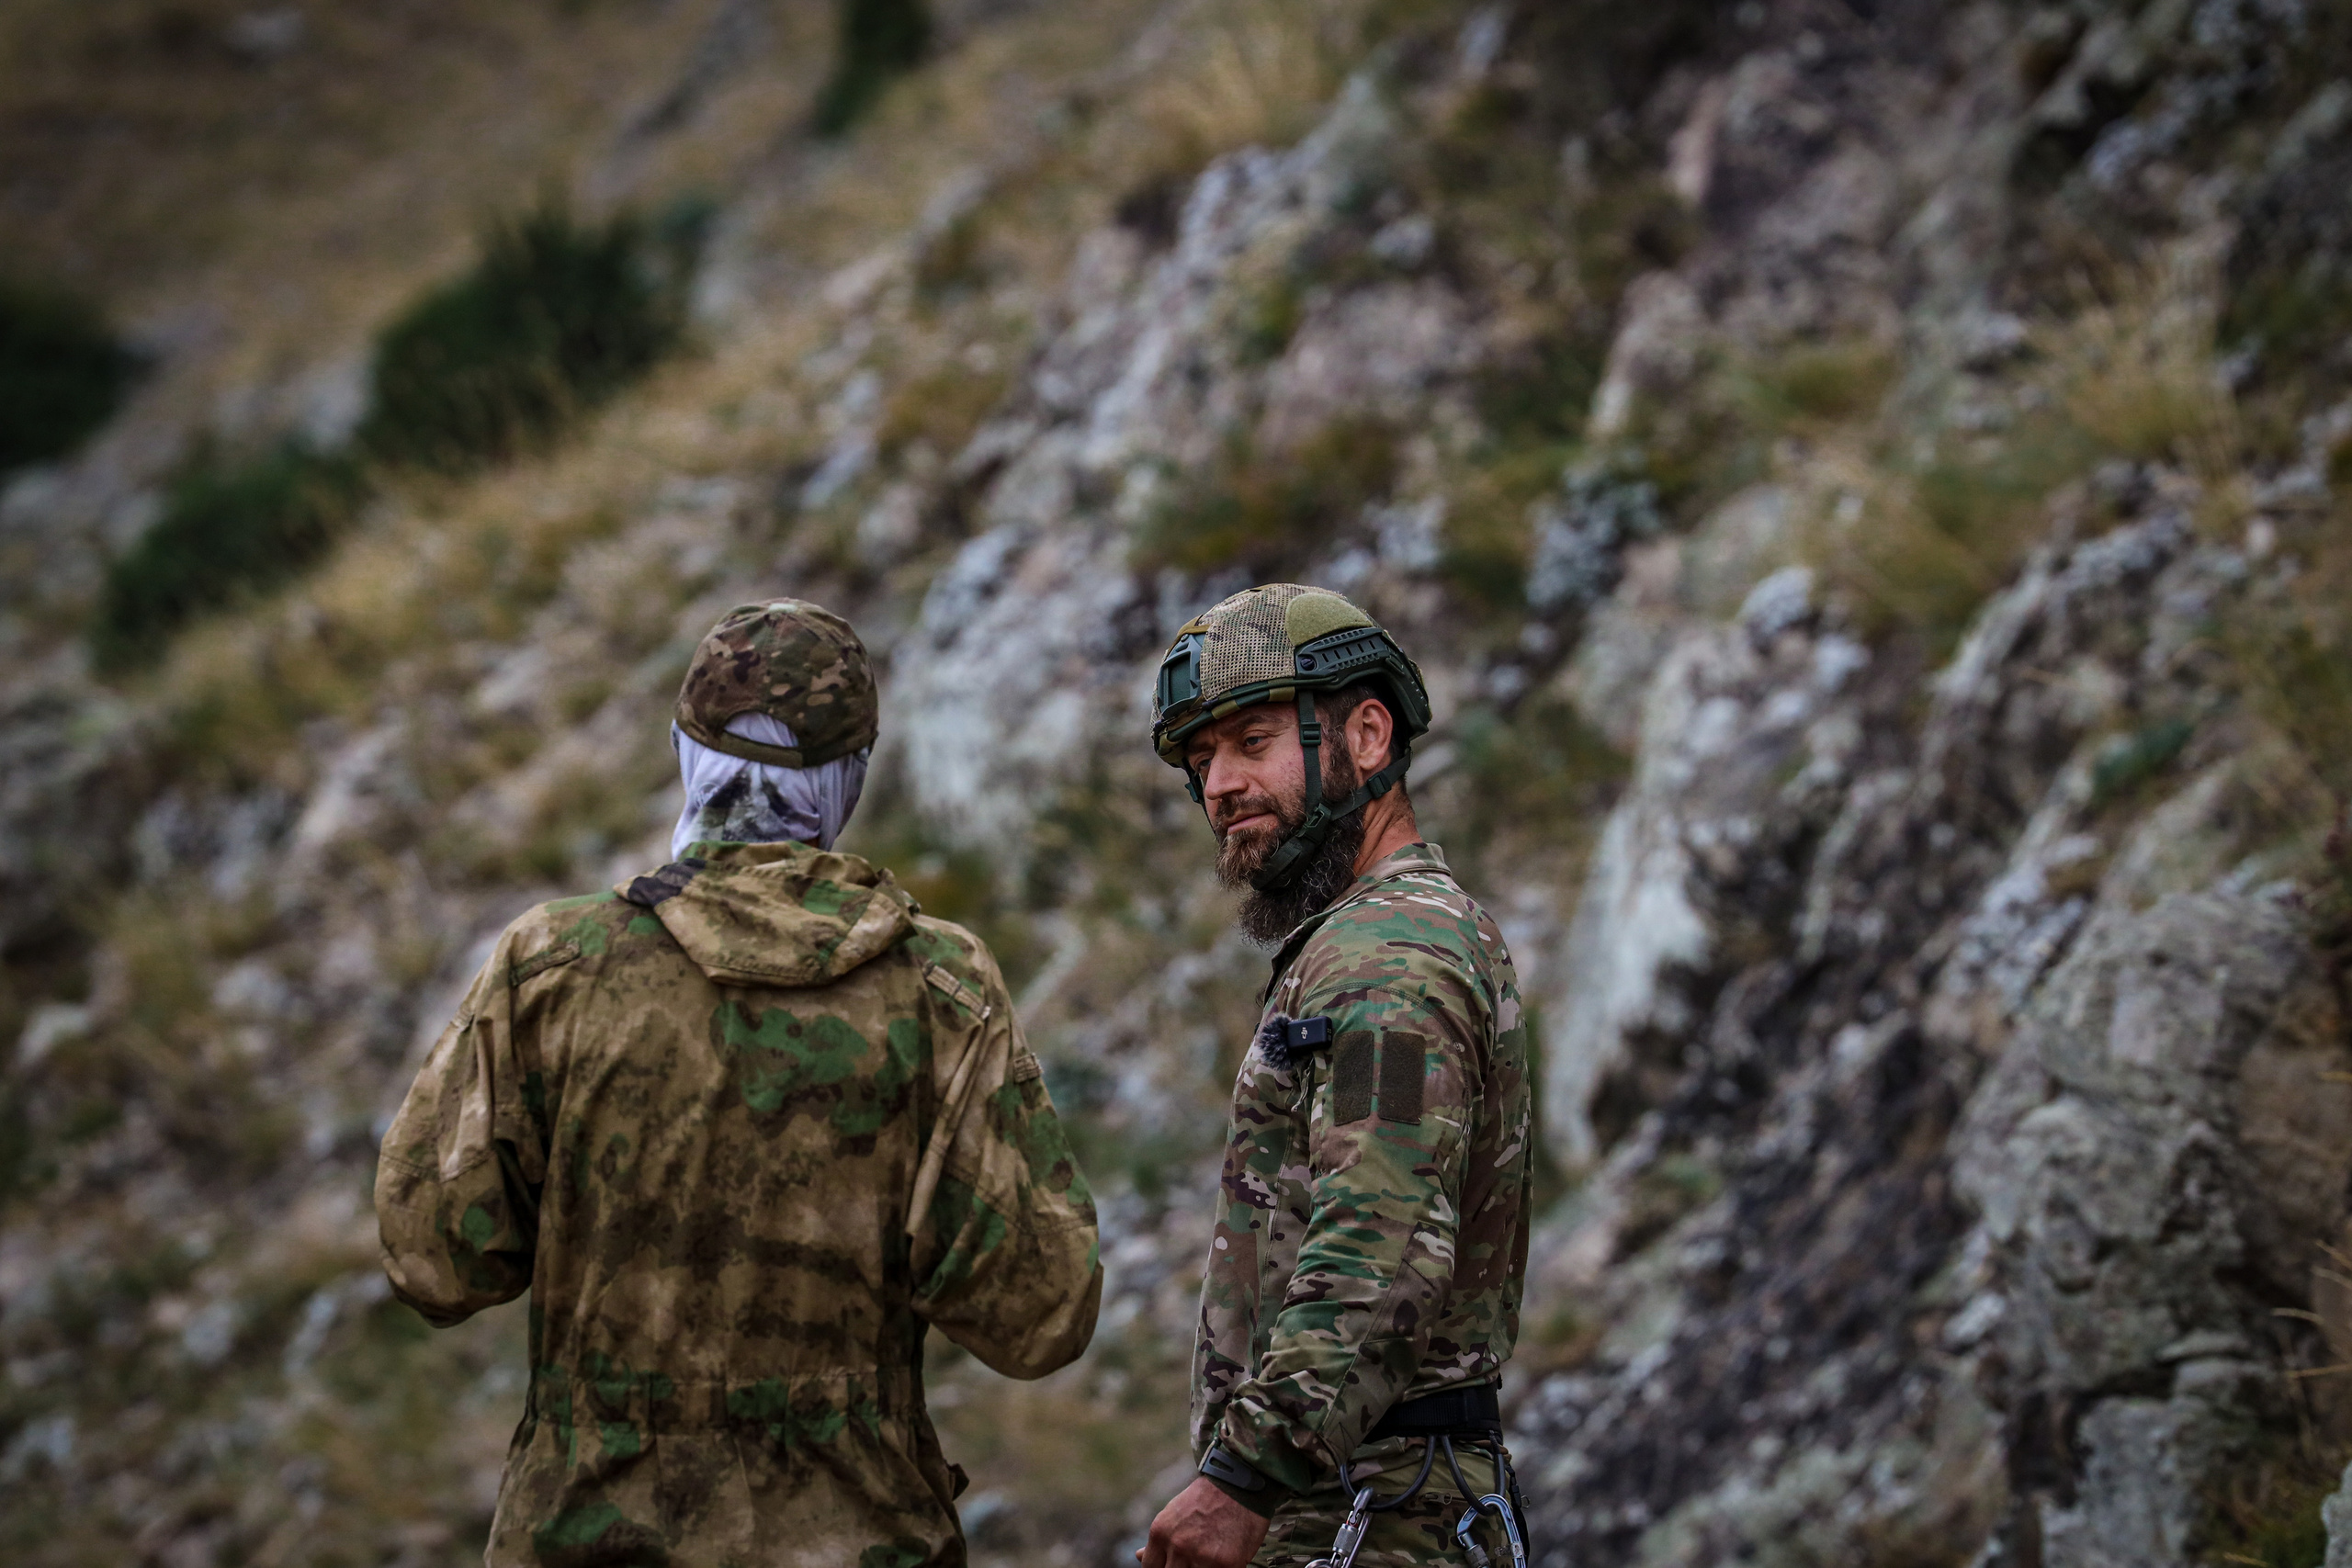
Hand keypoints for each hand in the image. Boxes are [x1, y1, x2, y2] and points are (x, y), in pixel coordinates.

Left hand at [1137, 1475, 1270, 1567]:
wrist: (1240, 1483)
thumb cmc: (1207, 1499)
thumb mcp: (1175, 1513)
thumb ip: (1159, 1539)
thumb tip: (1139, 1556)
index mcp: (1161, 1532)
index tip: (1172, 1565)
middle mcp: (1178, 1546)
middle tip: (1192, 1561)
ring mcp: (1202, 1557)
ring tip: (1208, 1559)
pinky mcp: (1226, 1564)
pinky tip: (1223, 1561)